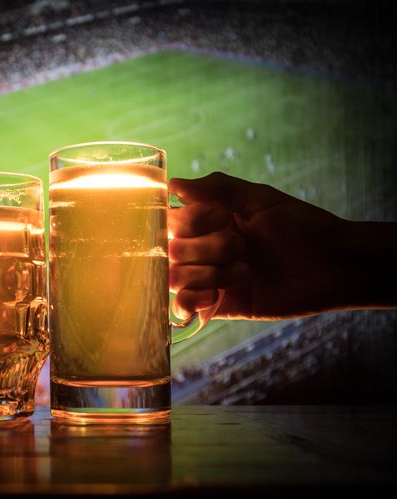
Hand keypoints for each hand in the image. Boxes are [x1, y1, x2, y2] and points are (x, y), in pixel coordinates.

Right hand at [168, 172, 394, 319]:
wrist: (333, 266)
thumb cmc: (301, 227)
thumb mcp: (259, 198)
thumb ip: (216, 188)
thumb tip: (172, 184)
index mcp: (210, 221)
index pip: (172, 220)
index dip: (191, 221)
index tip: (222, 217)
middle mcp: (204, 248)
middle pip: (172, 250)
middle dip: (207, 248)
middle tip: (242, 247)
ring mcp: (209, 277)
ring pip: (176, 277)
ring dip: (208, 273)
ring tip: (244, 272)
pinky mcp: (219, 305)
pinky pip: (182, 307)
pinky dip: (191, 301)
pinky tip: (216, 295)